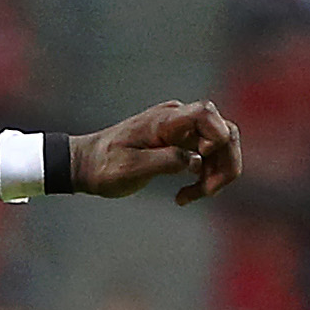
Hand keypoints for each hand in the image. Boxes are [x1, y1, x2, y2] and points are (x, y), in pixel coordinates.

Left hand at [73, 99, 244, 204]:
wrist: (85, 165)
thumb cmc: (103, 166)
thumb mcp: (130, 168)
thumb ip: (166, 161)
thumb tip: (197, 162)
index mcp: (164, 120)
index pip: (206, 113)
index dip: (217, 136)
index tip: (201, 159)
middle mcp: (177, 120)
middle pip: (224, 132)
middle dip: (224, 164)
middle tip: (207, 192)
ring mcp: (182, 130)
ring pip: (221, 147)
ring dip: (217, 174)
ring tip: (191, 196)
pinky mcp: (182, 143)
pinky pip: (209, 157)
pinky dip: (205, 177)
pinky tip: (185, 195)